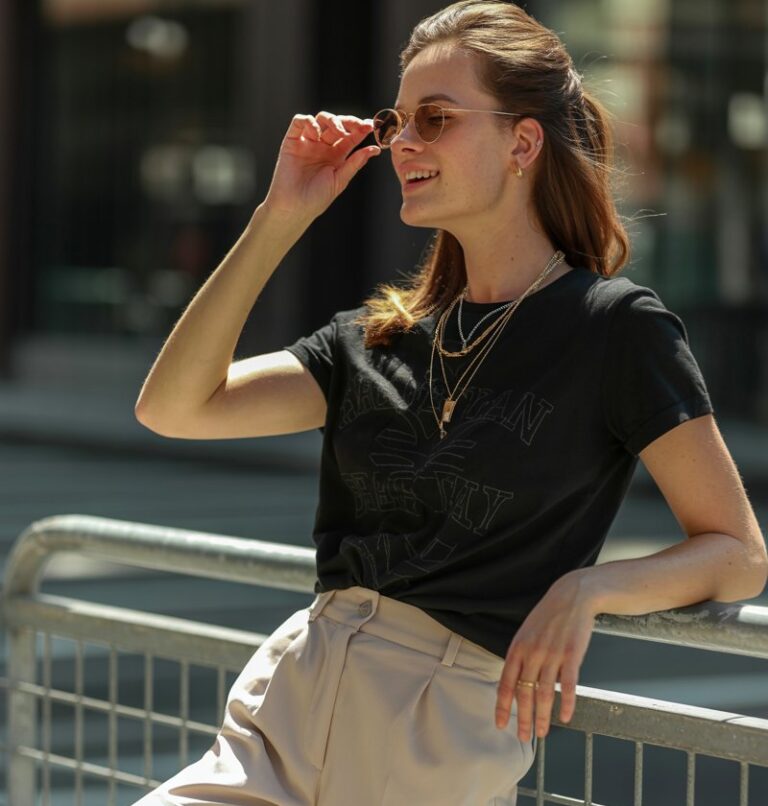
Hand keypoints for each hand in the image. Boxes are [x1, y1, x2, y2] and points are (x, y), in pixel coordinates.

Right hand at [262, 111, 380, 223]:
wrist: (294, 207)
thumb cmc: (317, 198)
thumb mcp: (340, 180)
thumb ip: (356, 163)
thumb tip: (375, 149)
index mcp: (336, 155)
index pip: (351, 136)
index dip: (361, 129)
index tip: (371, 126)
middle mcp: (323, 146)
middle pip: (338, 124)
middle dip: (350, 122)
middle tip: (360, 126)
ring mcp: (308, 142)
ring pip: (321, 119)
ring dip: (332, 120)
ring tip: (339, 132)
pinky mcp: (292, 141)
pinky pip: (299, 122)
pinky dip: (309, 122)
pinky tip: (316, 134)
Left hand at [495, 570, 597, 740]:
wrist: (571, 596)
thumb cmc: (548, 617)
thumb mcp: (526, 633)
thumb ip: (520, 657)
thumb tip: (515, 683)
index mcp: (517, 648)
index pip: (505, 683)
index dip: (502, 706)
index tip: (501, 724)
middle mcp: (532, 653)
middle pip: (524, 693)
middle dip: (523, 718)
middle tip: (523, 737)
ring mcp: (552, 654)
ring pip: (544, 693)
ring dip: (543, 716)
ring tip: (542, 733)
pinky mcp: (571, 655)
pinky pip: (568, 685)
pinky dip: (566, 703)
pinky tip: (565, 716)